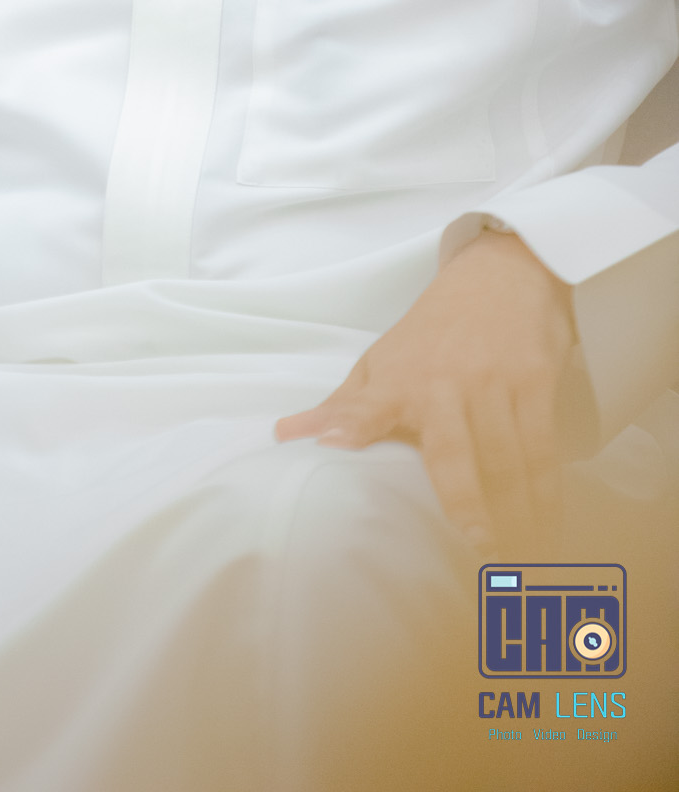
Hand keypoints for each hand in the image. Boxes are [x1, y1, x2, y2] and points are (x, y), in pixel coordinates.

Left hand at [275, 229, 575, 552]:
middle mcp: (443, 383)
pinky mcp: (534, 382)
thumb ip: (344, 406)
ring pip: (506, 460)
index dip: (349, 423)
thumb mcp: (383, 360)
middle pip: (454, 453)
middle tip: (479, 550)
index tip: (332, 446)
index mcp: (397, 380)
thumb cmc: (433, 330)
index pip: (365, 405)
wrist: (500, 273)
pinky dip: (548, 493)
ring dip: (517, 515)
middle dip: (467, 503)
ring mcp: (492, 383)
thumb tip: (285, 437)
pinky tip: (550, 530)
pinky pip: (543, 448)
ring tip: (519, 562)